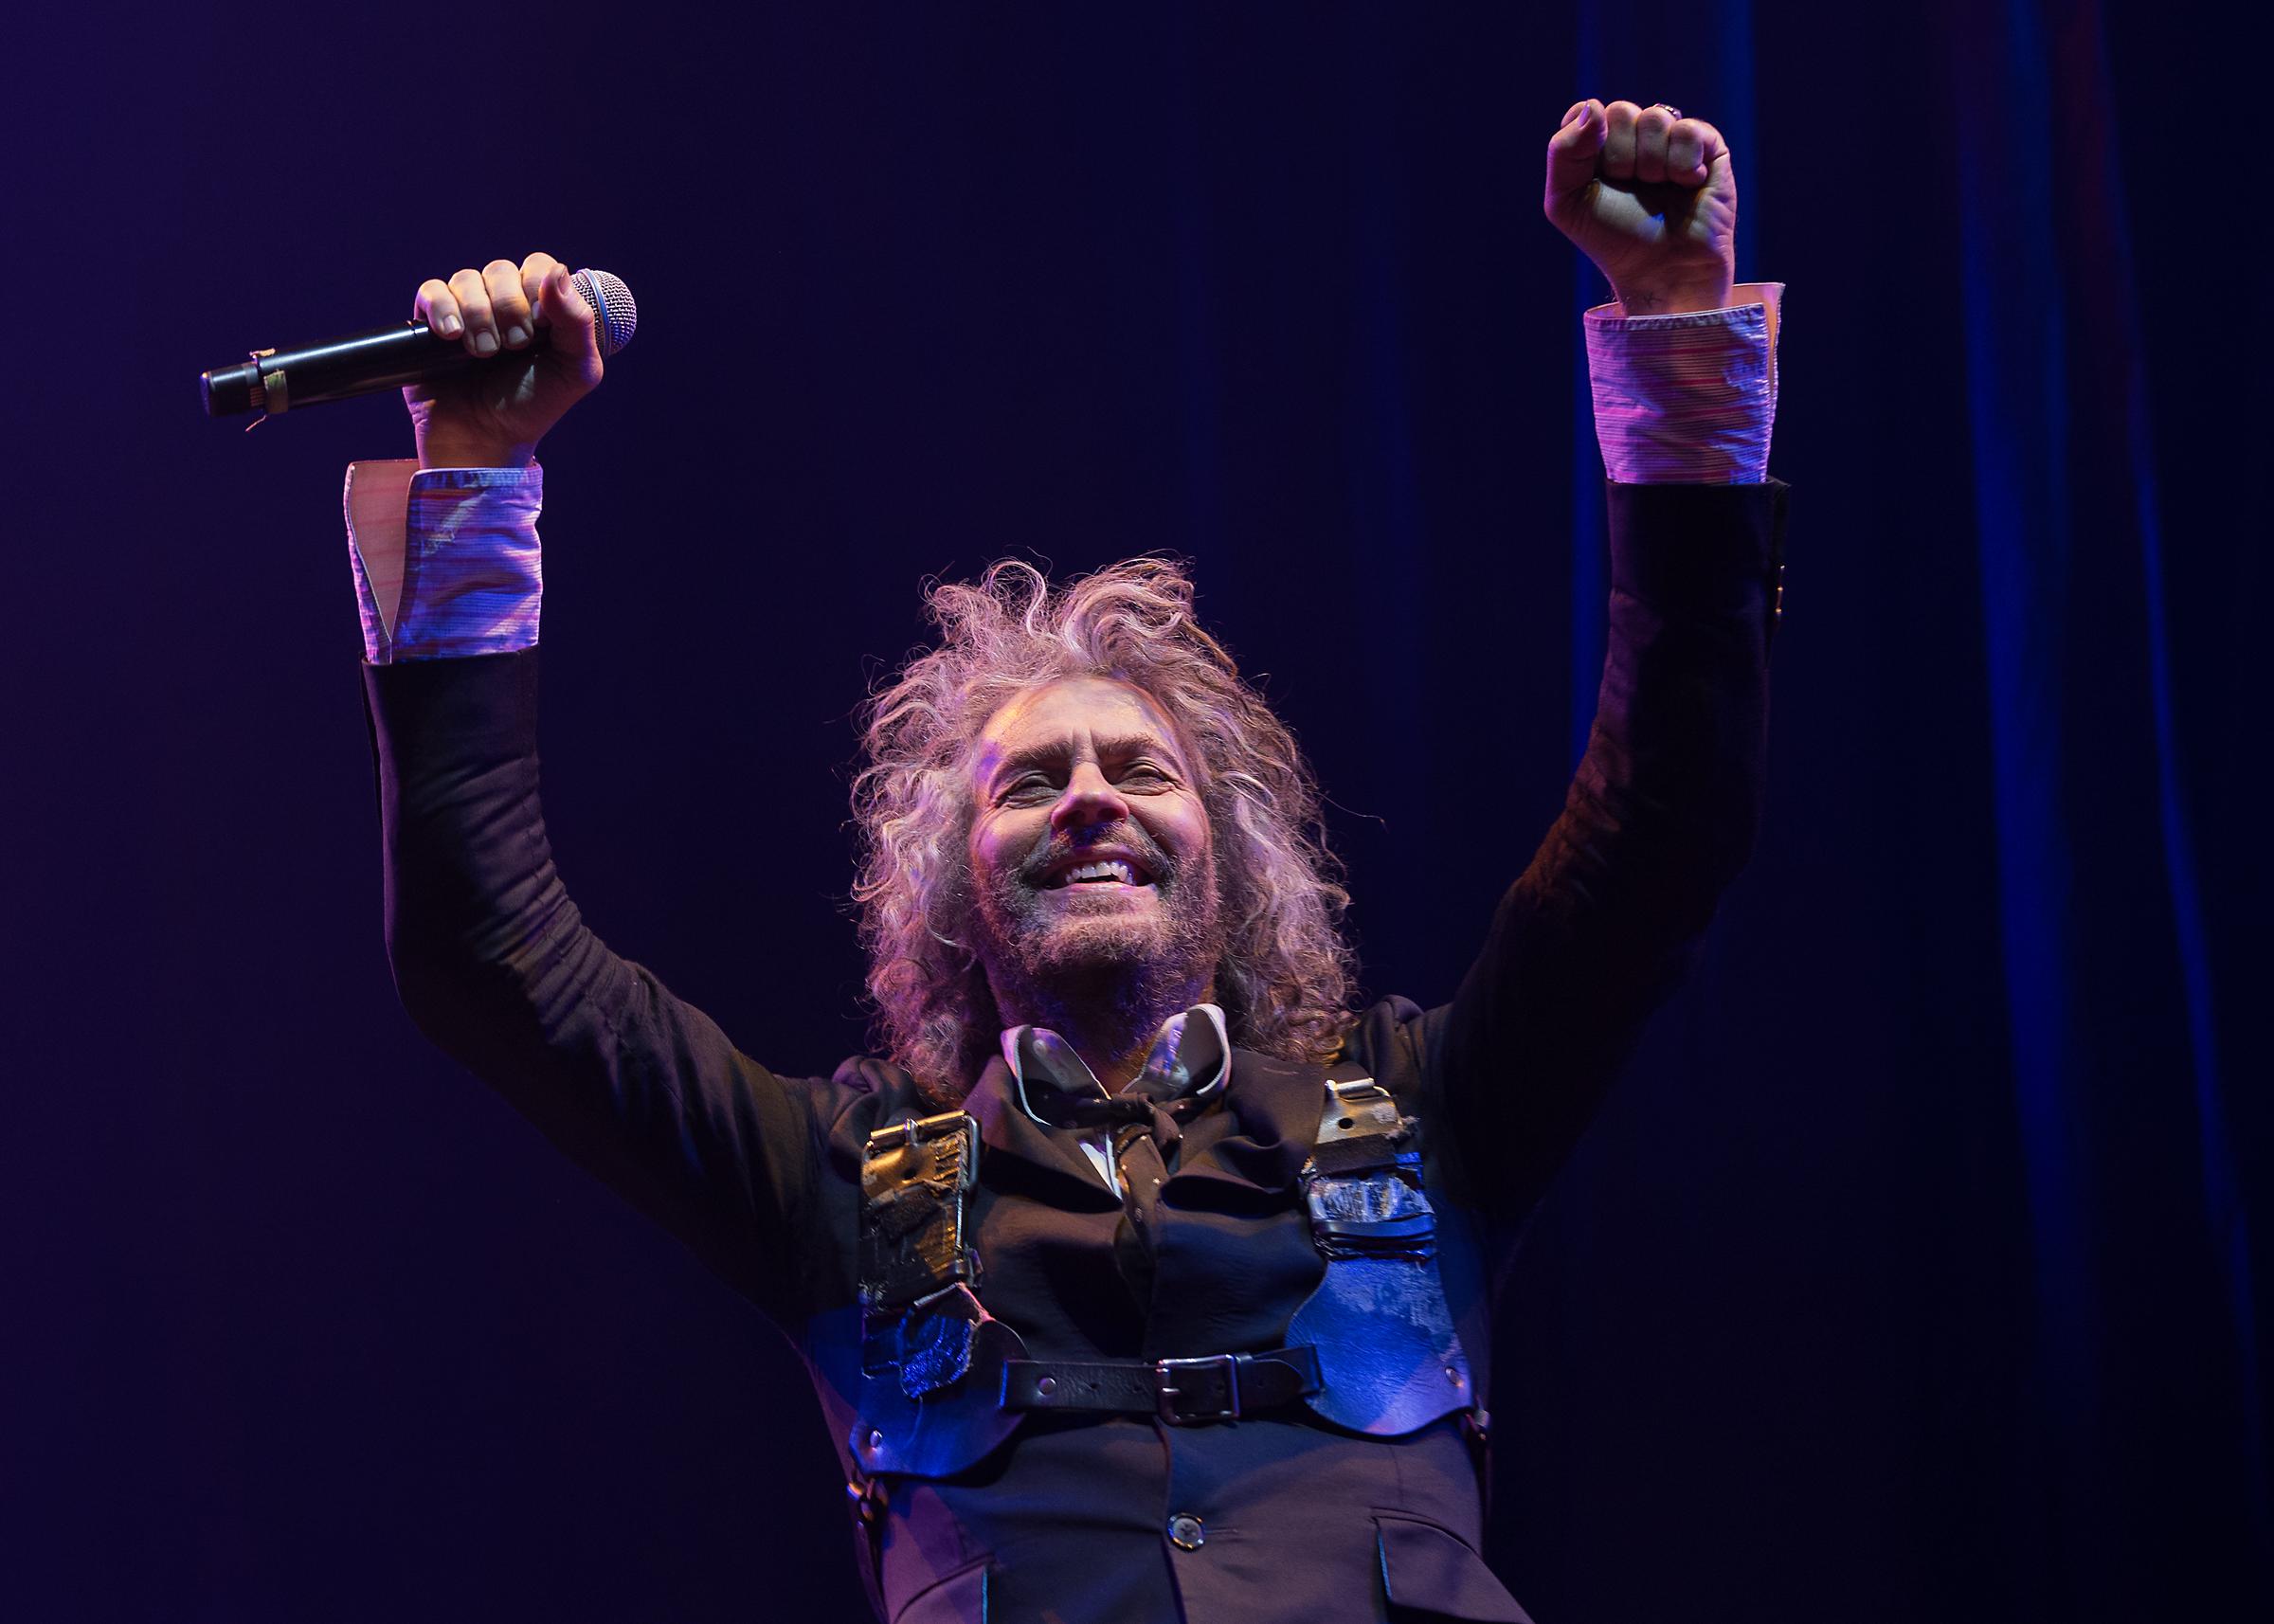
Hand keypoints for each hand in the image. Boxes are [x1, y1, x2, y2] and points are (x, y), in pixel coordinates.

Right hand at [404, 251, 603, 467]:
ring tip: (483, 354)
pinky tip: (452, 337)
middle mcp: (504, 303)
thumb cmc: (534, 406)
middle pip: (502, 269)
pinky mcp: (431, 324)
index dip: (538, 286)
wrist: (486, 439)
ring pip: (467, 279)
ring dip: (479, 315)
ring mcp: (467, 311)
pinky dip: (442, 309)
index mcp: (542, 308)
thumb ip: (578, 321)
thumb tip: (559, 271)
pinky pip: (432, 291)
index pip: (540, 266)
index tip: (542, 325)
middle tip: (514, 346)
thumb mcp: (575, 370)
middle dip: (509, 307)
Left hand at [1543, 100, 1736, 315]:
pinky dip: (1681, 164)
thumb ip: (1562, 151)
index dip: (1587, 142)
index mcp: (1600, 146)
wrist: (1660, 272)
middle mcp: (1637, 138)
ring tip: (1658, 191)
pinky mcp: (1709, 147)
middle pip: (1620, 112)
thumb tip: (1592, 106)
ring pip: (1655, 118)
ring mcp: (1673, 140)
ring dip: (1649, 165)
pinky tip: (1686, 186)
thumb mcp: (1565, 202)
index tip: (1593, 176)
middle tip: (1629, 189)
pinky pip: (1688, 130)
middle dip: (1619, 158)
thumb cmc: (1612, 241)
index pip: (1587, 112)